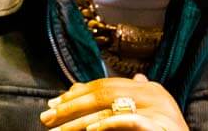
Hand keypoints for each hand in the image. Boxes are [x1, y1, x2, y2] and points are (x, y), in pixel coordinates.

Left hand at [39, 73, 187, 130]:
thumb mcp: (148, 116)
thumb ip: (132, 100)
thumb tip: (119, 81)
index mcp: (150, 88)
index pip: (106, 84)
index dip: (78, 93)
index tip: (54, 104)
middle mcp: (154, 93)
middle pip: (103, 93)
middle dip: (72, 105)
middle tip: (47, 117)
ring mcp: (158, 108)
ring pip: (109, 107)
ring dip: (79, 120)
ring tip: (58, 130)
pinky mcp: (160, 125)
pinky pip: (129, 120)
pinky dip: (107, 124)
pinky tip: (90, 130)